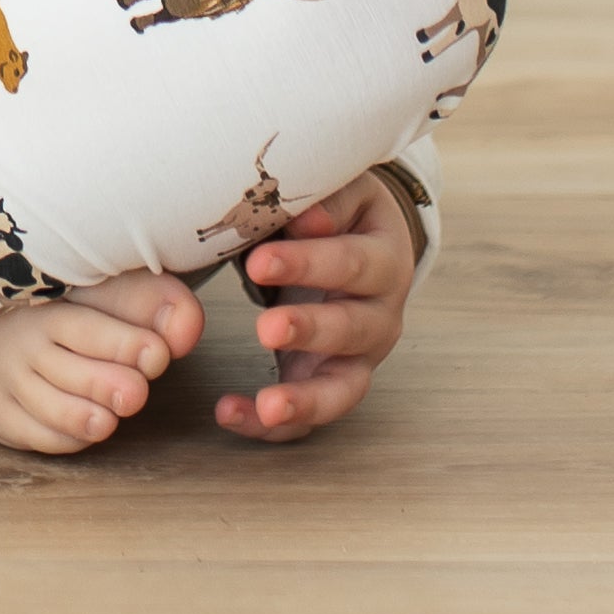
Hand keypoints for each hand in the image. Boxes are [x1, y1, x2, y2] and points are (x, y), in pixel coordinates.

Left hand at [213, 166, 414, 442]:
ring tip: (265, 406)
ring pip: (343, 388)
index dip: (308, 264)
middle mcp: (382, 315)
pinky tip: (230, 413)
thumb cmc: (339, 212)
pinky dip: (273, 424)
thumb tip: (305, 220)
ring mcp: (361, 357)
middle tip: (265, 328)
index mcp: (384, 259)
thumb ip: (323, 202)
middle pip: (352, 329)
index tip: (259, 262)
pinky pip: (310, 414)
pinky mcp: (334, 382)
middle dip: (309, 330)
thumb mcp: (340, 190)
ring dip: (304, 399)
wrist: (365, 239)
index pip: (351, 263)